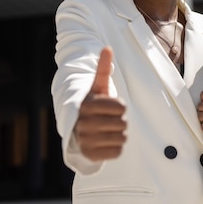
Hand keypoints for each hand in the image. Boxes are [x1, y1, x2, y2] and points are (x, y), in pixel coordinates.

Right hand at [74, 47, 126, 161]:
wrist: (79, 127)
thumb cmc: (94, 104)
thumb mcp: (98, 87)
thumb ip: (103, 68)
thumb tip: (107, 48)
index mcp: (86, 104)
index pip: (121, 107)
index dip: (120, 106)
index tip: (110, 107)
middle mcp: (83, 123)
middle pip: (123, 123)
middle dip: (120, 120)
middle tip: (109, 119)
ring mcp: (85, 140)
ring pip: (122, 138)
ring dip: (120, 134)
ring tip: (108, 130)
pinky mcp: (91, 155)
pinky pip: (117, 152)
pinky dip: (116, 148)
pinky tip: (106, 142)